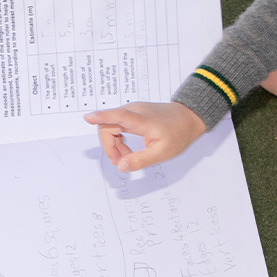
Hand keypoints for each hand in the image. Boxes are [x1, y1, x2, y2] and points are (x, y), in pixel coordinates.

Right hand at [83, 102, 204, 172]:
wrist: (188, 117)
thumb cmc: (178, 133)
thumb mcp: (162, 153)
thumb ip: (140, 160)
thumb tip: (121, 166)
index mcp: (143, 120)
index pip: (119, 116)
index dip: (102, 117)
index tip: (88, 117)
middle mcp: (135, 111)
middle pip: (108, 125)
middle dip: (109, 146)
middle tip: (121, 161)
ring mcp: (133, 110)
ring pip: (110, 126)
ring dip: (114, 144)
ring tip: (128, 155)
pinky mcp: (132, 113)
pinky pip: (116, 125)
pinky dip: (118, 139)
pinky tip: (128, 148)